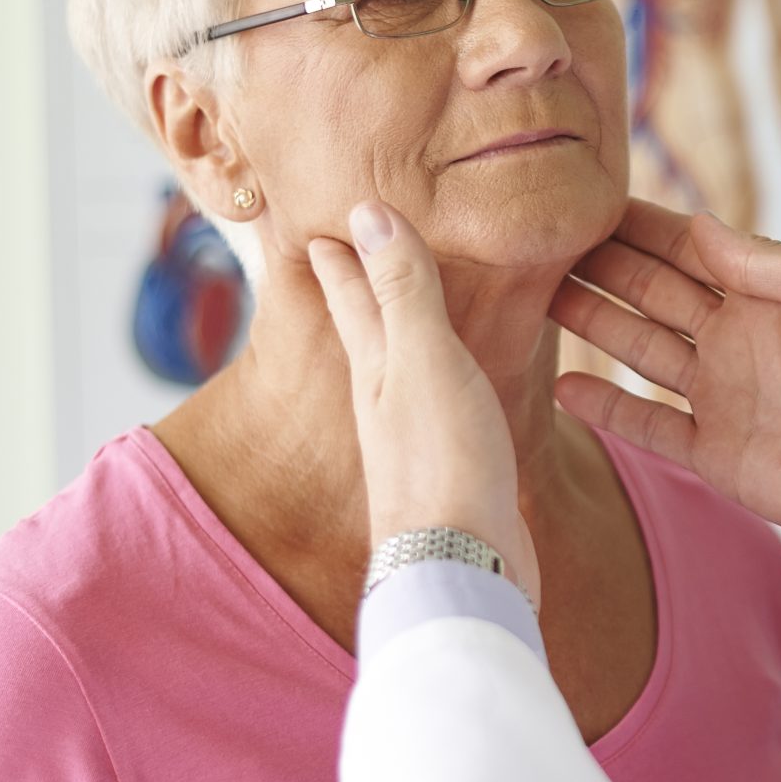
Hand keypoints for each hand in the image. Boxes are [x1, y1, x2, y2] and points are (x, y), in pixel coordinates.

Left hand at [310, 203, 540, 609]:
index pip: (349, 294)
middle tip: (342, 246)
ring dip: (401, 327)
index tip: (315, 220)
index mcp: (376, 367)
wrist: (465, 567)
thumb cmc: (443, 462)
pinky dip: (447, 371)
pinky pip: (446, 398)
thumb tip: (368, 214)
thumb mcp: (424, 361)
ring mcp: (420, 436)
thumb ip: (404, 290)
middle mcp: (389, 399)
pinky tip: (460, 379)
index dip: (337, 254)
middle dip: (355, 286)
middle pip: (368, 327)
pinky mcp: (458, 466)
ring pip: (405, 363)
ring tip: (406, 299)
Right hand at [550, 200, 780, 559]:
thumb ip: (762, 261)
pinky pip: (649, 426)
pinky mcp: (719, 455)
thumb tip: (698, 223)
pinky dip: (606, 407)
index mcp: (767, 291)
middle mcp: (736, 338)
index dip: (634, 224)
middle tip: (532, 238)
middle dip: (596, 264)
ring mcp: (724, 397)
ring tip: (530, 298)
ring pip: (638, 351)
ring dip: (589, 324)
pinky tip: (560, 384)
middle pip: (649, 292)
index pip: (685, 247)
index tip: (578, 198)